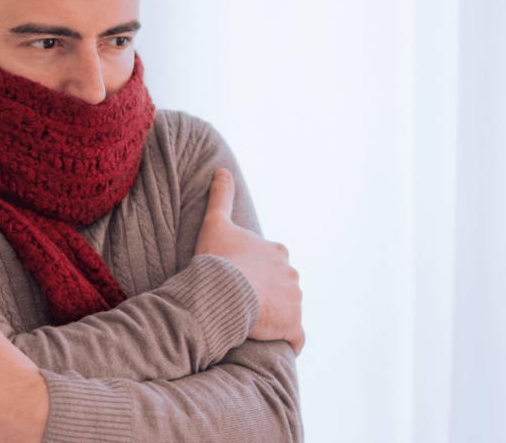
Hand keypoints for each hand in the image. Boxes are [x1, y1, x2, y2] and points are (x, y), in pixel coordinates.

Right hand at [194, 168, 304, 354]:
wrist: (224, 288)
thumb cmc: (219, 257)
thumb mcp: (216, 222)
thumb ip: (222, 196)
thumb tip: (222, 170)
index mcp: (278, 251)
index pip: (273, 262)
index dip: (257, 270)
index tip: (240, 277)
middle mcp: (292, 274)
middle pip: (283, 285)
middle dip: (269, 293)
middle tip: (243, 301)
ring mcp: (295, 301)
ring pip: (289, 309)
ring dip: (276, 315)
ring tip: (252, 323)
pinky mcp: (293, 326)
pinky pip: (296, 337)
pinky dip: (290, 340)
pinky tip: (277, 343)